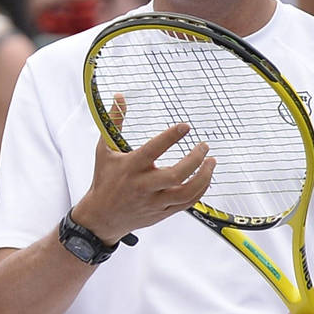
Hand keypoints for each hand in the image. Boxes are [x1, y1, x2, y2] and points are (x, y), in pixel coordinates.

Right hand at [69, 96, 214, 243]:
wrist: (101, 217)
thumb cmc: (104, 179)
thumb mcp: (104, 149)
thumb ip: (114, 122)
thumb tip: (119, 97)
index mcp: (130, 167)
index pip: (154, 149)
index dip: (171, 136)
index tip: (185, 126)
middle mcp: (144, 185)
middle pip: (176, 174)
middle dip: (195, 159)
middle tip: (204, 146)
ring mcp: (154, 201)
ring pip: (186, 192)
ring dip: (204, 176)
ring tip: (211, 161)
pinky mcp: (162, 212)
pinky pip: (187, 203)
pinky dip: (200, 190)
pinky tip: (205, 178)